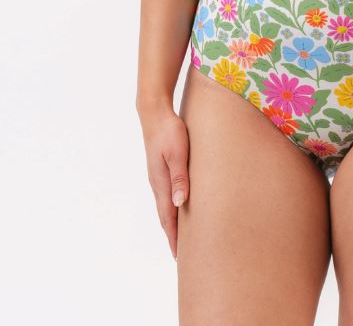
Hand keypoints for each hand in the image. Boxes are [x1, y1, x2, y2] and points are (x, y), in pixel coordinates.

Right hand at [138, 103, 190, 259]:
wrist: (154, 112)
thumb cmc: (169, 131)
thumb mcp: (178, 153)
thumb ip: (180, 177)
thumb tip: (180, 204)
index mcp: (161, 182)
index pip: (168, 216)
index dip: (174, 236)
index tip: (179, 256)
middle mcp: (157, 183)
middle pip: (165, 215)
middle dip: (172, 235)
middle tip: (181, 255)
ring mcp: (157, 176)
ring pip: (165, 205)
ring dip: (172, 222)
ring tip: (180, 237)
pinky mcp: (160, 168)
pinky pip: (166, 194)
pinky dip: (171, 207)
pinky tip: (177, 207)